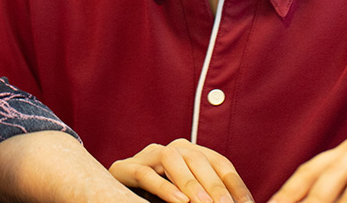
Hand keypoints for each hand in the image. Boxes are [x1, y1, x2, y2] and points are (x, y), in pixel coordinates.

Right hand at [109, 139, 253, 202]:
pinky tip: (179, 201)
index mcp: (191, 154)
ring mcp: (148, 154)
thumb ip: (205, 198)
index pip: (219, 163)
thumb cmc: (158, 200)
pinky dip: (164, 187)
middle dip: (215, 186)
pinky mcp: (126, 167)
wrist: (111, 194)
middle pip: (198, 159)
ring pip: (172, 159)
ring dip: (190, 183)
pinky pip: (146, 172)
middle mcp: (172, 148)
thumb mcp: (187, 198)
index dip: (235, 184)